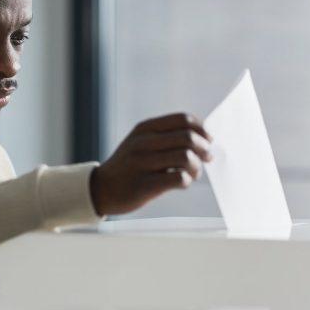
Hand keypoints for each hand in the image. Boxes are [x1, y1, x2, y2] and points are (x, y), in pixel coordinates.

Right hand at [89, 113, 212, 215]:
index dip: (202, 129)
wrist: (101, 189)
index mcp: (144, 129)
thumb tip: (203, 139)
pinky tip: (182, 183)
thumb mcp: (140, 142)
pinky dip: (187, 181)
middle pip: (188, 138)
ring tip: (193, 173)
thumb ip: (166, 137)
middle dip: (204, 149)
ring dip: (196, 167)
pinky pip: (179, 178)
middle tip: (206, 158)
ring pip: (186, 157)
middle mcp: (143, 143)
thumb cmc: (128, 166)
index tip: (208, 140)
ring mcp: (142, 163)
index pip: (183, 119)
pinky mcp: (144, 185)